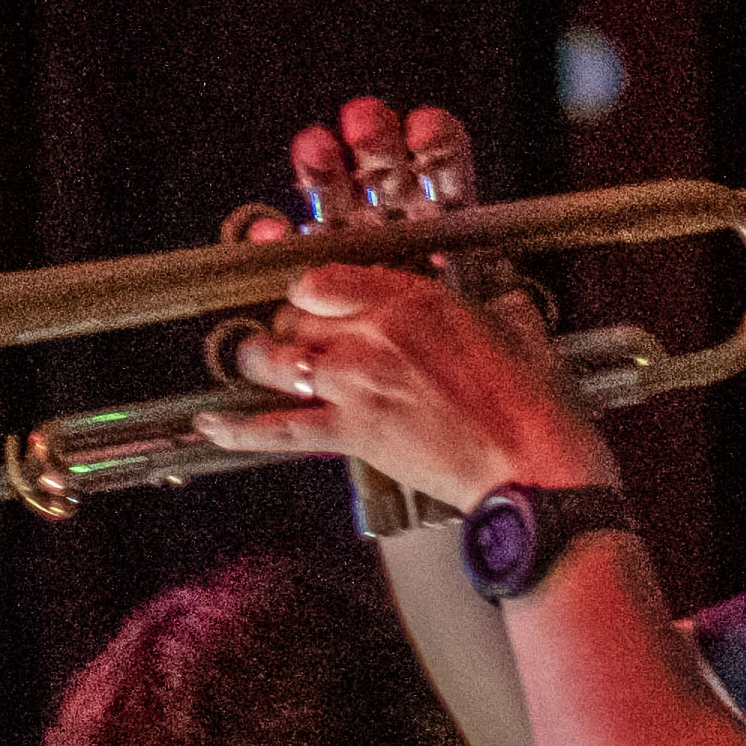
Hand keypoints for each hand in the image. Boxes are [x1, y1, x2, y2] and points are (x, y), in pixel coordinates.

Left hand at [199, 98, 608, 504]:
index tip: (315, 298)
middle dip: (293, 327)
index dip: (312, 289)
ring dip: (257, 360)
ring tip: (254, 362)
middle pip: (296, 316)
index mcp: (413, 299)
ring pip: (273, 360)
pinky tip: (209, 424)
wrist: (535, 470)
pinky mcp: (350, 435)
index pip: (325, 276)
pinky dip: (236, 430)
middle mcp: (372, 333)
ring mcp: (355, 384)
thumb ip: (492, 304)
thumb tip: (495, 297)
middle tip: (304, 342)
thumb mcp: (517, 329)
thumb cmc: (536, 404)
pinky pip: (275, 430)